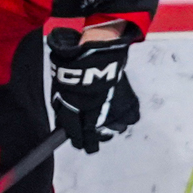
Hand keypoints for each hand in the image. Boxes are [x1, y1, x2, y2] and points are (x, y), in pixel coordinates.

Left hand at [48, 27, 140, 153]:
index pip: (76, 133)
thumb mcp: (61, 87)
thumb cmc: (75, 64)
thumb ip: (63, 107)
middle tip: (93, 145)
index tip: (81, 145)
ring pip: (115, 129)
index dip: (79, 141)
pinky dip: (126, 117)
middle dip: (93, 142)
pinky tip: (121, 115)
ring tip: (108, 128)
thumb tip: (64, 125)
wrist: (96, 48)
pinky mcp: (127, 100)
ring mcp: (112, 107)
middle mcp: (95, 112)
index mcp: (75, 108)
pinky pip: (131, 117)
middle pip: (95, 136)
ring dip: (110, 129)